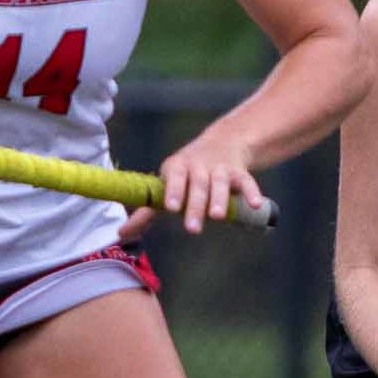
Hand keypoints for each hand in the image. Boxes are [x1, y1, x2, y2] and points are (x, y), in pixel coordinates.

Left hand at [137, 129, 265, 236]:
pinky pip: (246, 181)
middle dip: (195, 206)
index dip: (173, 191)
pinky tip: (256, 205)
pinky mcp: (239, 172)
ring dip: (219, 199)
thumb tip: (121, 235)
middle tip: (192, 229)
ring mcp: (219, 168)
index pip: (174, 178)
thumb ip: (146, 212)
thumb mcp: (166, 186)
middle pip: (197, 186)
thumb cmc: (186, 174)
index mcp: (176, 167)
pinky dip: (251, 192)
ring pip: (220, 183)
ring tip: (217, 216)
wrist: (222, 142)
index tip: (171, 208)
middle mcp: (198, 166)